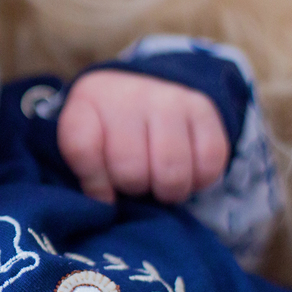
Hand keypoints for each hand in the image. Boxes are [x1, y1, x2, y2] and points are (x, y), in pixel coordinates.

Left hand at [57, 70, 228, 204]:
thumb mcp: (82, 139)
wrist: (141, 87)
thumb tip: (107, 204)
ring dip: (166, 191)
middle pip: (131, 171)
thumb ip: (85, 170)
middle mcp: (127, 96)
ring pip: (171, 173)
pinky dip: (199, 180)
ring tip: (159, 181)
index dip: (94, 185)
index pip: (83, 151)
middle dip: (133, 189)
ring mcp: (168, 100)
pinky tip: (186, 172)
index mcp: (88, 101)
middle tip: (134, 182)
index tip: (102, 193)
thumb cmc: (107, 127)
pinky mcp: (202, 108)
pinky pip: (209, 164)